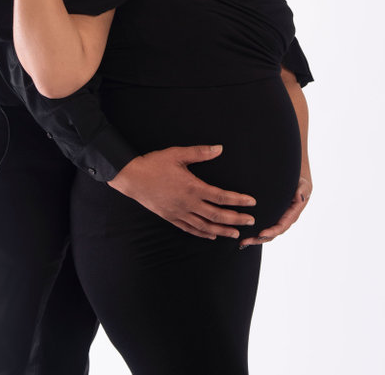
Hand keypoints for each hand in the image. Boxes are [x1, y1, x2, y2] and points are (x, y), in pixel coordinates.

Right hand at [108, 145, 256, 239]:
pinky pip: (190, 229)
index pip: (221, 197)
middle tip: (251, 222)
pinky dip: (203, 233)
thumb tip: (219, 149)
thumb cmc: (155, 163)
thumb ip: (200, 152)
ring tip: (236, 233)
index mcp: (193, 187)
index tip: (252, 202)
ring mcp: (179, 213)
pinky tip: (211, 235)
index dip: (238, 200)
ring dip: (222, 230)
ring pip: (205, 226)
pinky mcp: (171, 217)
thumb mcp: (177, 154)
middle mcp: (188, 204)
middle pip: (217, 215)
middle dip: (236, 219)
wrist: (132, 177)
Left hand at [239, 175, 311, 248]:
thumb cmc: (301, 184)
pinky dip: (254, 231)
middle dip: (258, 239)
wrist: (297, 182)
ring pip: (265, 233)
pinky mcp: (271, 216)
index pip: (281, 227)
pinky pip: (262, 226)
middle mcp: (284, 221)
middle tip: (245, 241)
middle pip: (271, 234)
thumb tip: (299, 197)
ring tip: (241, 241)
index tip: (261, 234)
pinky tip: (242, 233)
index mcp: (292, 216)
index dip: (271, 232)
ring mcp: (277, 220)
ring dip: (254, 238)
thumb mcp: (304, 186)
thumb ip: (302, 191)